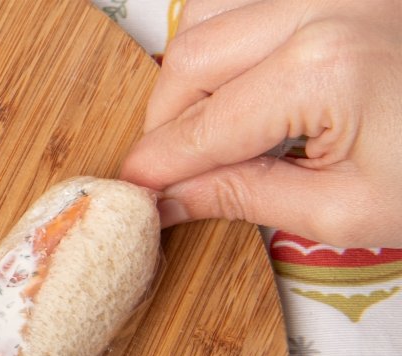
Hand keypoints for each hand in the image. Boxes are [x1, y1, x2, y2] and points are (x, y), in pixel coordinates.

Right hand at [120, 0, 401, 246]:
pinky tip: (239, 86)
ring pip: (211, 18)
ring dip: (190, 77)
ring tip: (204, 131)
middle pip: (190, 59)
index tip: (132, 196)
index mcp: (322, 71)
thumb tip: (170, 200)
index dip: (155, 168)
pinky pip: (250, 1)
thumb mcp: (346, 212)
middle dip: (165, 121)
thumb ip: (244, 198)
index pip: (199, 127)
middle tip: (169, 173)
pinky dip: (228, 41)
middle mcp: (321, 9)